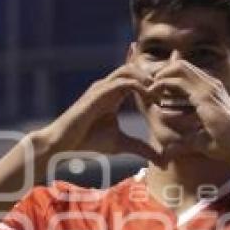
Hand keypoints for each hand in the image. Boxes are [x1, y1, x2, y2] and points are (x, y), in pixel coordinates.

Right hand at [39, 64, 162, 163]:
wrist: (64, 143)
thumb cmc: (88, 141)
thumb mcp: (122, 144)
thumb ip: (142, 149)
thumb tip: (163, 161)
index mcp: (114, 94)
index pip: (136, 77)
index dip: (153, 83)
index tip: (166, 98)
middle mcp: (107, 86)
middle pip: (134, 68)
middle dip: (152, 77)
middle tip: (165, 94)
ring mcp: (101, 88)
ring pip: (128, 70)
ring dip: (146, 79)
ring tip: (158, 95)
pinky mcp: (97, 94)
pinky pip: (121, 82)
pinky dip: (137, 86)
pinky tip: (148, 98)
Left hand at [147, 59, 229, 166]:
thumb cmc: (225, 147)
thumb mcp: (198, 138)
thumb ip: (183, 140)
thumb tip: (166, 150)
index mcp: (212, 91)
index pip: (188, 73)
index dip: (169, 78)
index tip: (156, 91)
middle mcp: (212, 84)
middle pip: (182, 65)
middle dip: (163, 73)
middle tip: (150, 87)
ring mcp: (210, 87)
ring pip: (179, 67)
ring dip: (161, 76)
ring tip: (150, 90)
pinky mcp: (205, 95)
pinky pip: (178, 80)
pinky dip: (162, 83)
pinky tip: (154, 93)